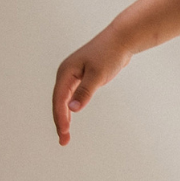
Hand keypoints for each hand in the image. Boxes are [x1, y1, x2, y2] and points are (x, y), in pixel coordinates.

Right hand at [50, 0, 179, 146]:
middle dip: (60, 121)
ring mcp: (73, 74)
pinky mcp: (82, 76)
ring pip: (64, 99)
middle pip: (58, 101)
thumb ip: (85, 92)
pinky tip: (72, 117)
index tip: (64, 133)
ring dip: (64, 116)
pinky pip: (72, 95)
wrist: (121, 39)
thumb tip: (73, 109)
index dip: (60, 118)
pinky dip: (71, 107)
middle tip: (64, 141)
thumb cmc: (110, 55)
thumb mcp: (98, 75)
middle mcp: (66, 73)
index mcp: (66, 72)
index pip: (59, 100)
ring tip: (66, 134)